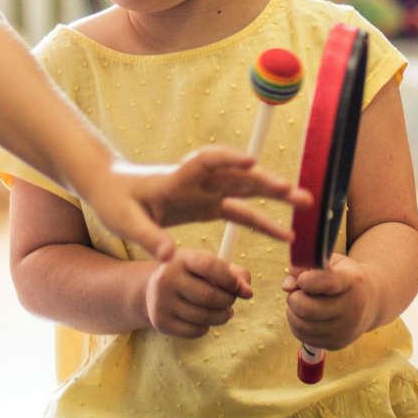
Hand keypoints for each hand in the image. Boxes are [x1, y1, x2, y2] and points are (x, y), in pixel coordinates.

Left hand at [89, 149, 307, 256]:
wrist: (111, 188)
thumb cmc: (114, 201)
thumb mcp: (125, 222)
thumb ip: (149, 238)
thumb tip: (169, 258)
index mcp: (177, 178)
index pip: (205, 162)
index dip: (228, 159)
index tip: (251, 162)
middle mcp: (197, 180)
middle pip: (238, 176)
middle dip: (267, 183)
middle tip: (296, 194)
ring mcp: (206, 191)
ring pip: (247, 191)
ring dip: (274, 198)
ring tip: (306, 206)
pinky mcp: (208, 204)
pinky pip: (241, 211)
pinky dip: (263, 221)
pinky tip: (286, 235)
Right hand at [142, 246, 252, 338]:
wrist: (153, 290)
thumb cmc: (191, 276)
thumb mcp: (208, 267)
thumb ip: (233, 274)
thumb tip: (248, 292)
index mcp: (181, 258)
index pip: (209, 266)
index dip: (230, 279)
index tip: (242, 289)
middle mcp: (166, 277)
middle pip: (209, 296)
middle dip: (228, 300)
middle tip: (231, 301)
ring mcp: (160, 301)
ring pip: (204, 316)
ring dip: (222, 316)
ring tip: (225, 312)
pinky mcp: (159, 321)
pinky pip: (194, 331)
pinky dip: (206, 328)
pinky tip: (204, 320)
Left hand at [283, 257, 376, 355]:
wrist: (370, 302)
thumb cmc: (343, 277)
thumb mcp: (331, 263)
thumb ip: (305, 266)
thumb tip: (287, 286)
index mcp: (353, 281)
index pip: (327, 282)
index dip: (307, 280)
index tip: (303, 279)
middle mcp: (353, 308)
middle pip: (307, 308)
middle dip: (293, 298)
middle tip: (297, 292)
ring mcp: (346, 329)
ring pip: (301, 325)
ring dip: (292, 312)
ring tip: (301, 302)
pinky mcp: (337, 343)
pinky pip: (304, 336)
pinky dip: (297, 324)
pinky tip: (306, 316)